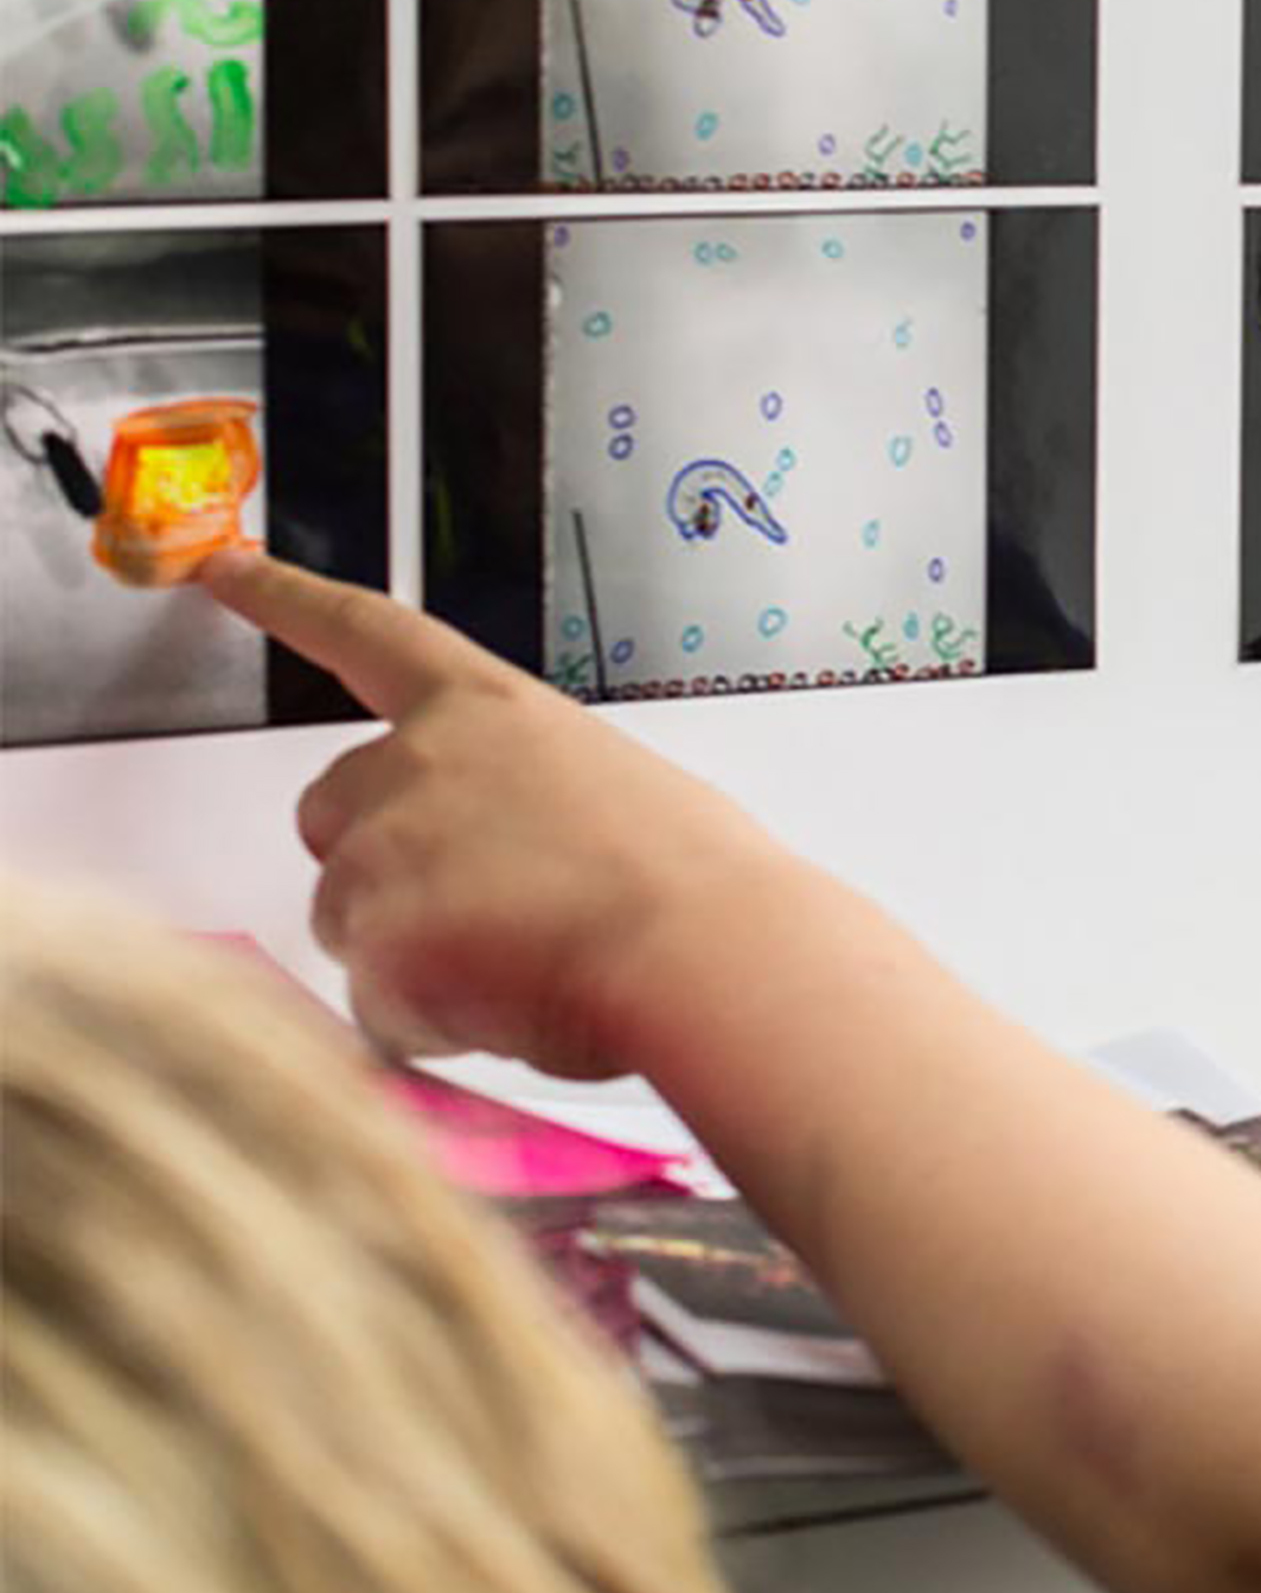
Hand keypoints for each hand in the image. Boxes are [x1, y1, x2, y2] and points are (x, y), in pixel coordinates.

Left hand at [195, 552, 804, 1077]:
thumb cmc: (689, 879)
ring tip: (524, 966)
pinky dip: (432, 1022)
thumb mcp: (611, 789)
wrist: (699, 953)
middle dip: (377, 864)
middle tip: (478, 911)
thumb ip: (526, 796)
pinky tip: (512, 1007)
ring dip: (412, 955)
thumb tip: (518, 855)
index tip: (229, 570)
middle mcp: (416, 763)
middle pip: (332, 810)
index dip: (290, 600)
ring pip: (350, 922)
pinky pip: (378, 1005)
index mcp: (487, 711)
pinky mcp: (371, 942)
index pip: (367, 634)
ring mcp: (382, 850)